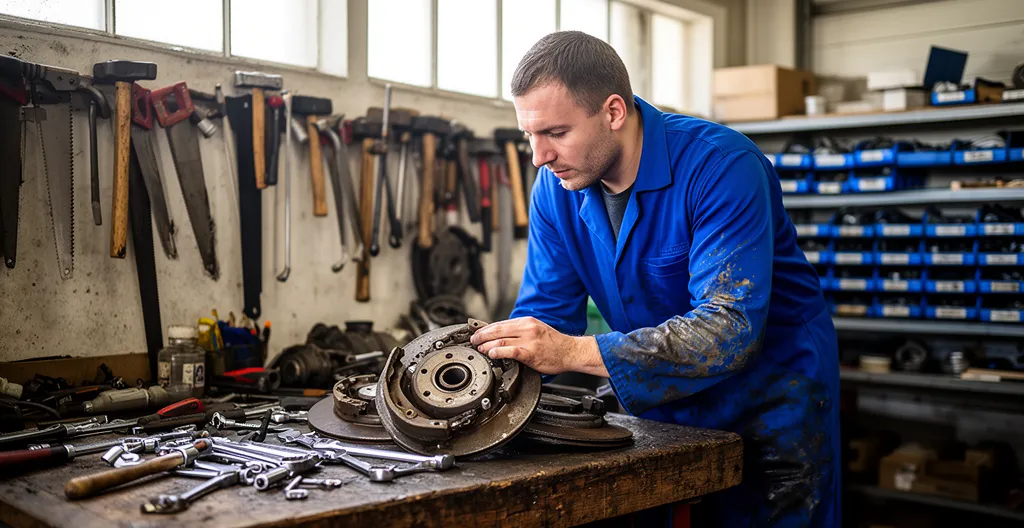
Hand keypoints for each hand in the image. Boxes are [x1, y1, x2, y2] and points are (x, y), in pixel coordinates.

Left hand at [469, 317, 608, 376]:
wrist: (570, 351)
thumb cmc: (554, 343)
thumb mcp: (537, 329)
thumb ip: (520, 331)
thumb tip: (502, 335)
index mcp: (527, 321)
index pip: (500, 323)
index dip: (485, 329)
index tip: (477, 333)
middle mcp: (527, 328)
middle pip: (497, 330)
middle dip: (481, 336)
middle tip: (473, 341)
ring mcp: (529, 340)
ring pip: (500, 340)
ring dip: (486, 345)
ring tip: (479, 349)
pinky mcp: (530, 353)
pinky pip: (509, 351)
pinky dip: (497, 352)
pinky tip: (491, 354)